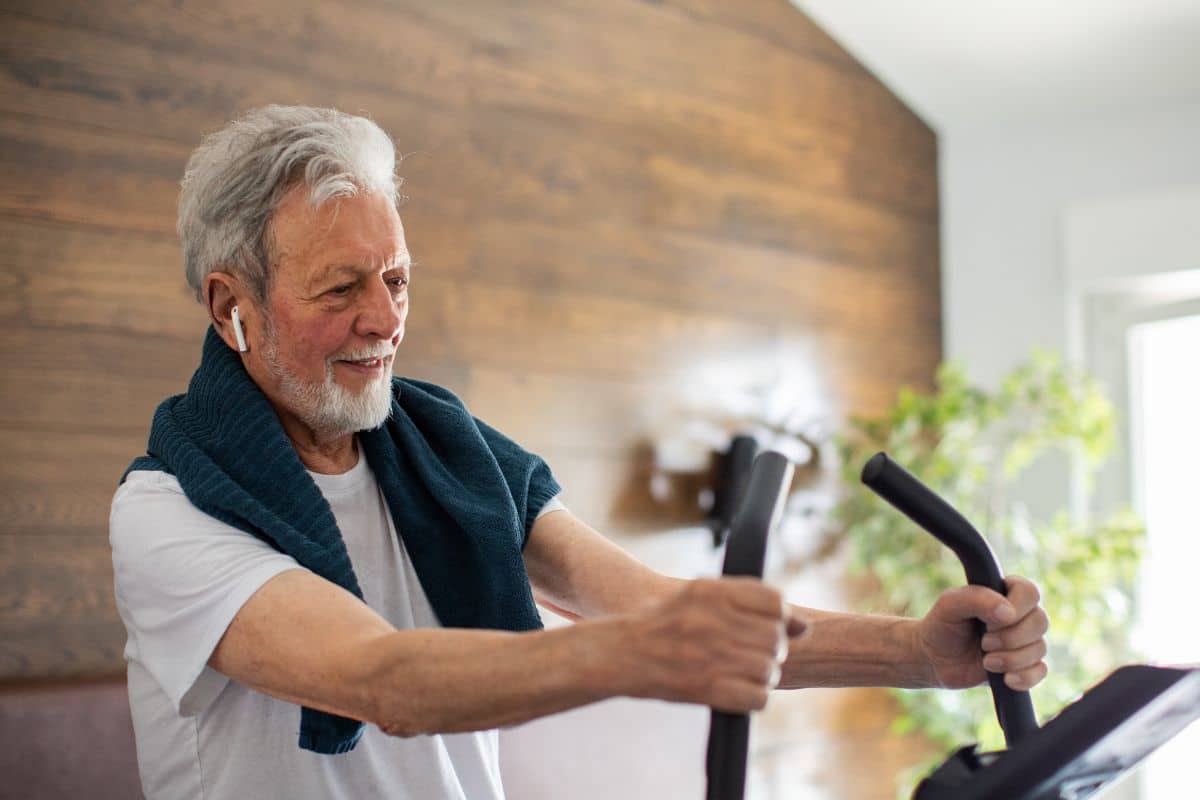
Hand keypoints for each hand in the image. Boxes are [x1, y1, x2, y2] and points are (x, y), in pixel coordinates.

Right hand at [623, 578, 806, 712]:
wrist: (621, 652)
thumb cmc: (665, 623)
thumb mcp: (700, 595)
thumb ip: (750, 600)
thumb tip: (804, 624)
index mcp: (711, 591)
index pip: (774, 602)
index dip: (779, 618)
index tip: (769, 627)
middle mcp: (712, 620)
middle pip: (775, 639)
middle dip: (770, 650)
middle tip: (749, 654)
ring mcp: (710, 655)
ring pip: (769, 669)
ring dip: (761, 675)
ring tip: (739, 672)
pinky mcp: (707, 688)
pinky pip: (758, 698)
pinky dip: (752, 698)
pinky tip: (734, 690)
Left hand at [916, 575, 1048, 690]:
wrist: (934, 660)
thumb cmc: (942, 626)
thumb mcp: (950, 605)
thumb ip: (976, 599)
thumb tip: (1008, 613)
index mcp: (1004, 593)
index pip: (1029, 592)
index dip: (1016, 608)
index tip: (990, 621)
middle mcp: (1020, 615)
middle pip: (1040, 621)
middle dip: (1010, 638)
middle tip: (984, 642)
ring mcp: (1024, 641)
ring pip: (1040, 648)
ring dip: (1011, 659)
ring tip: (986, 661)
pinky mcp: (1024, 665)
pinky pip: (1040, 672)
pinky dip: (1024, 677)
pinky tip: (1005, 679)